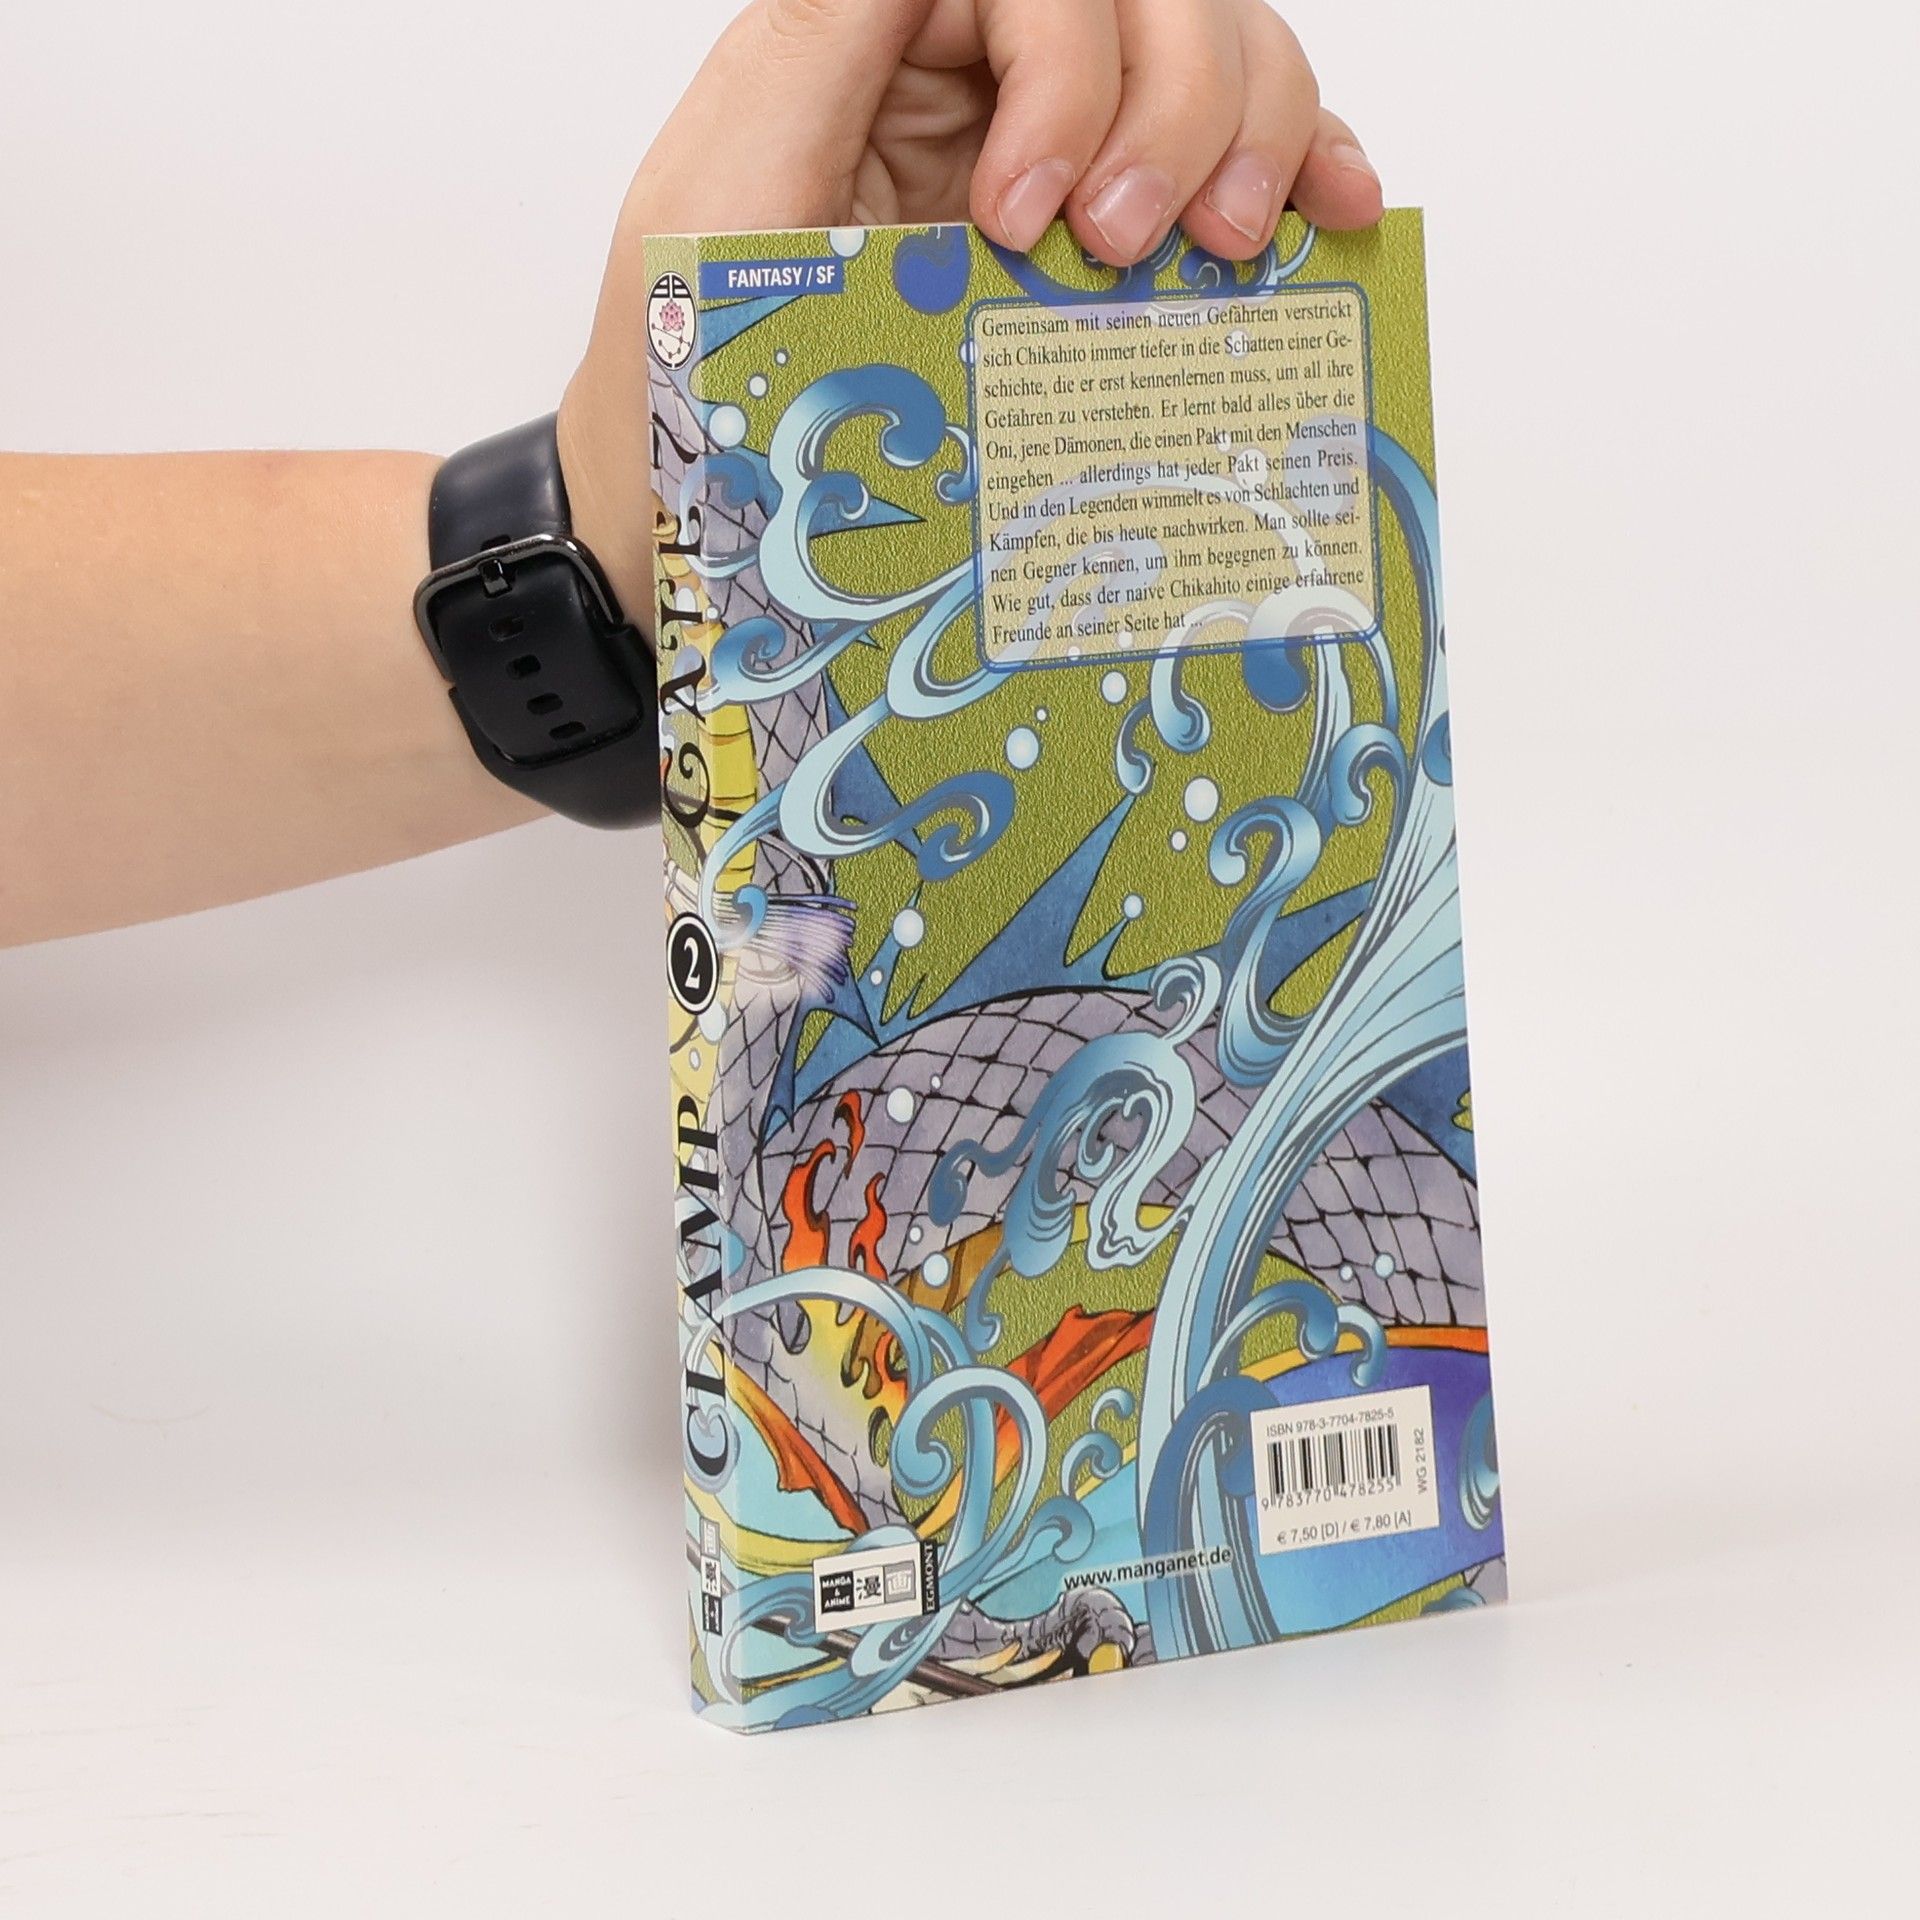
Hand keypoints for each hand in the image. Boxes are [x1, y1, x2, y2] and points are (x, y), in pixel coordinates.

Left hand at [558, 0, 1379, 621]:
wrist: (700, 515)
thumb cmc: (687, 372)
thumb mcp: (723, 190)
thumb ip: (828, 31)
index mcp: (889, 33)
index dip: (1069, 67)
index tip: (1021, 216)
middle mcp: (983, 74)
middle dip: (1175, 103)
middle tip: (1127, 250)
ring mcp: (1054, 152)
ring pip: (1218, 54)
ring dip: (1253, 129)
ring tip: (1220, 249)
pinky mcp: (1098, 243)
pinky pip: (1232, 160)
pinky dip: (1302, 166)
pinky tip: (1328, 214)